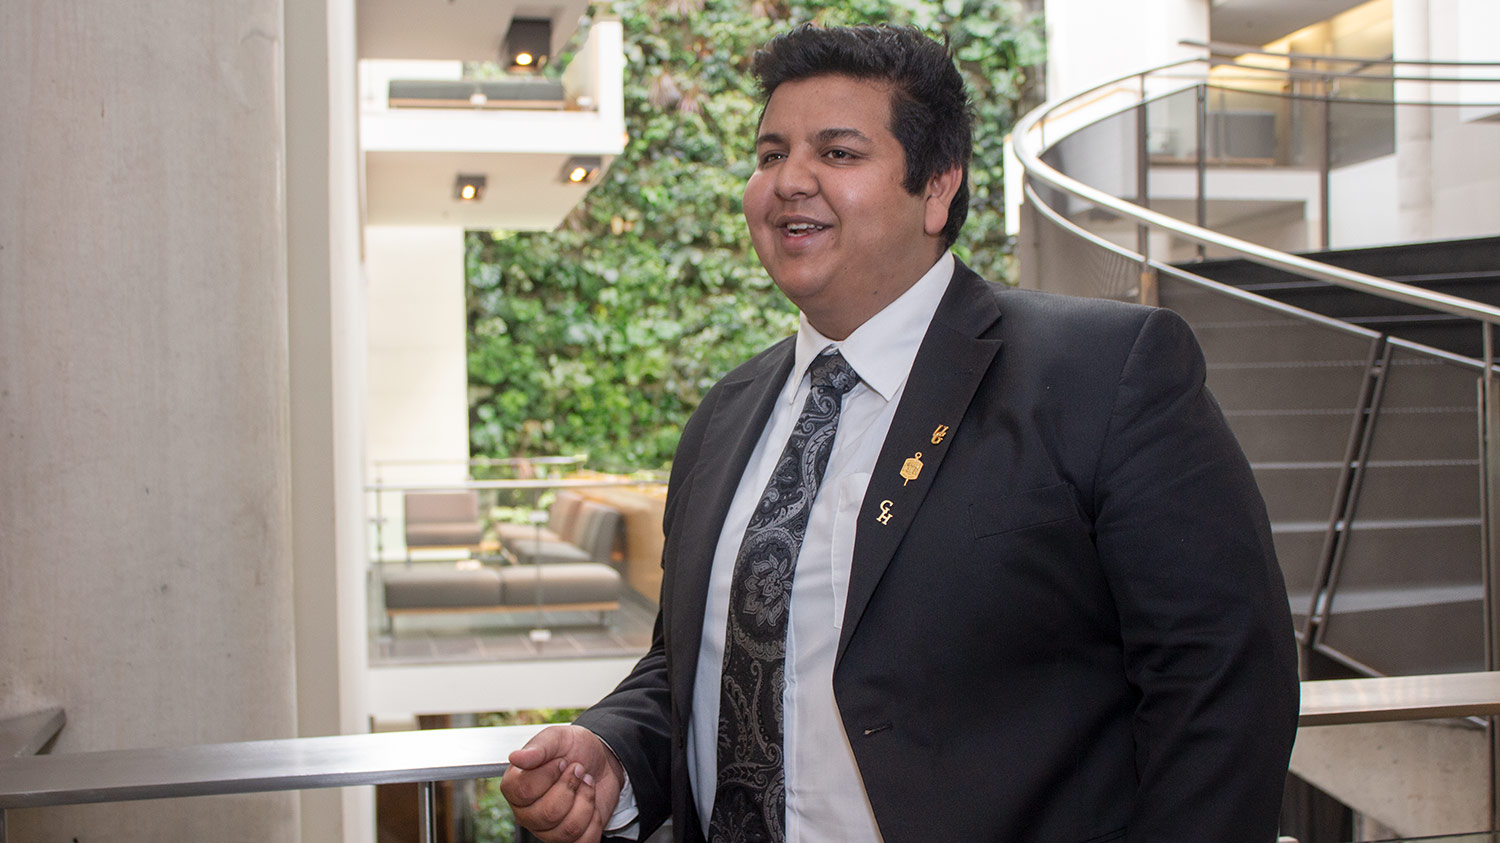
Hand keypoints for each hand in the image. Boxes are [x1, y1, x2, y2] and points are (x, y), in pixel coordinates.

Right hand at [501, 725, 625, 842]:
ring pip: (568, 829)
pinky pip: (583, 841)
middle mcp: (526, 812)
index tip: (561, 761)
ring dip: (586, 800)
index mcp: (515, 786)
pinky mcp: (568, 840)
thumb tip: (515, 757)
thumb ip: (537, 748)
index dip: (549, 774)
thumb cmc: (574, 749)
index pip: (524, 791)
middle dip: (571, 787)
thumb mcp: (558, 738)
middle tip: (577, 770)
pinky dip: (595, 820)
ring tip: (585, 784)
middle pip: (547, 814)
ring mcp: (546, 830)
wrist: (601, 760)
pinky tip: (590, 803)